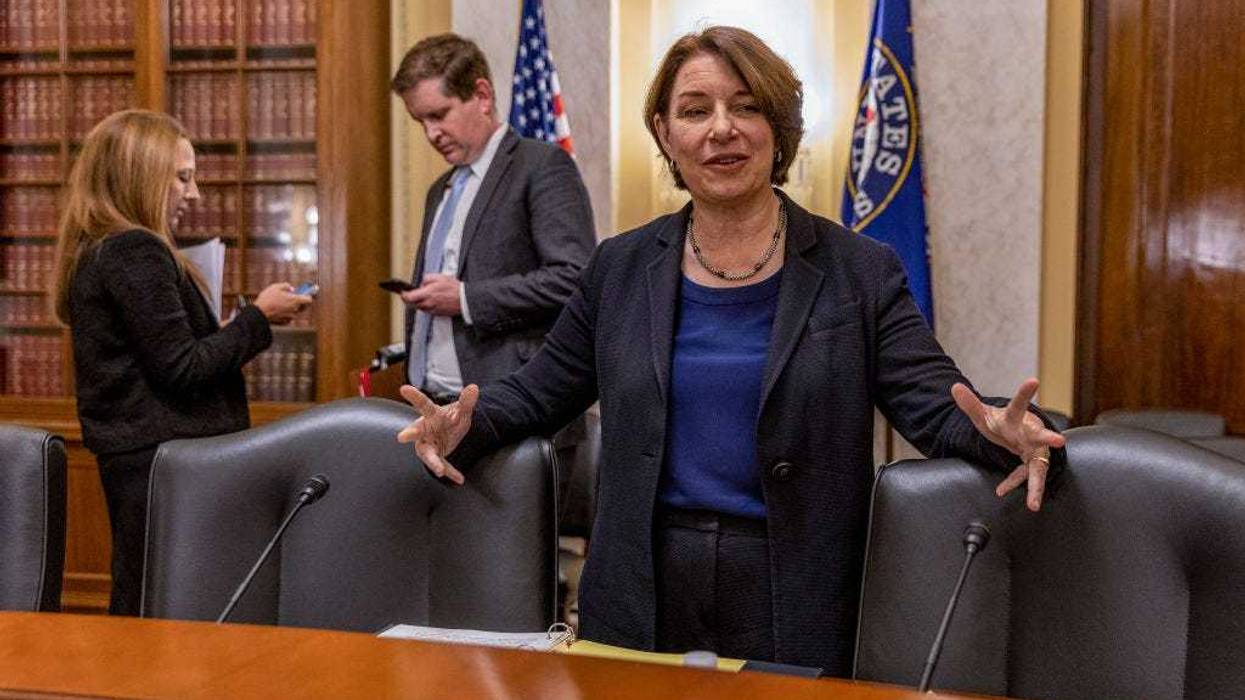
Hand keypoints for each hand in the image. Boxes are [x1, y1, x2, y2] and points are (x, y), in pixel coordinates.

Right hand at [253, 283, 312, 324]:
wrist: (259, 313)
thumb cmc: (267, 299)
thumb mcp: (276, 287)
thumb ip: (286, 286)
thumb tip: (291, 288)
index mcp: (295, 300)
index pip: (309, 299)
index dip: (309, 294)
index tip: (308, 292)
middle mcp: (295, 309)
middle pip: (304, 305)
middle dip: (301, 300)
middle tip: (294, 295)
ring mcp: (290, 316)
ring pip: (297, 311)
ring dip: (294, 306)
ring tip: (285, 301)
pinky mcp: (285, 321)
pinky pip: (290, 316)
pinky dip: (288, 312)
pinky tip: (281, 308)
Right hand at [397, 383, 478, 484]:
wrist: (452, 433)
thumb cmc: (451, 419)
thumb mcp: (461, 410)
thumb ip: (467, 401)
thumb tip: (474, 388)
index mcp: (431, 415)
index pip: (423, 404)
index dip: (414, 396)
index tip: (404, 388)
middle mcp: (425, 431)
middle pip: (416, 431)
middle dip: (410, 433)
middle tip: (402, 436)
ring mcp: (429, 445)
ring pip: (428, 455)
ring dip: (434, 462)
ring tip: (440, 471)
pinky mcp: (436, 457)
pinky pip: (444, 465)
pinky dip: (451, 472)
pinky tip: (460, 479)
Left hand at [400, 274, 461, 315]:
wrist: (464, 300)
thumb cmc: (454, 289)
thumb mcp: (439, 277)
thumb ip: (426, 279)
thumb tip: (422, 283)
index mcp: (427, 294)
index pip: (408, 297)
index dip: (403, 294)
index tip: (402, 291)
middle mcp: (428, 304)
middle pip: (412, 303)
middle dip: (411, 298)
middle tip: (412, 293)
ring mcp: (432, 310)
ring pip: (420, 307)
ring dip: (419, 301)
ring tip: (425, 295)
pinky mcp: (437, 313)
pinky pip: (427, 310)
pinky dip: (427, 305)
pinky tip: (432, 300)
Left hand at [951, 378, 1066, 511]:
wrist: (1013, 435)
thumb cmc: (1001, 423)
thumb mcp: (983, 415)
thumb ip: (970, 403)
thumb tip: (954, 387)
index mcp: (1016, 417)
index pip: (1019, 403)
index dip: (1025, 392)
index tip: (1033, 381)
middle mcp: (1030, 433)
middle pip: (1040, 435)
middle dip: (1048, 437)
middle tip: (1059, 440)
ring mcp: (1034, 449)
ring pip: (1038, 467)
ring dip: (1036, 485)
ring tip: (1035, 503)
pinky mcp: (1034, 463)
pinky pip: (1025, 476)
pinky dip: (1013, 483)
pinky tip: (1000, 491)